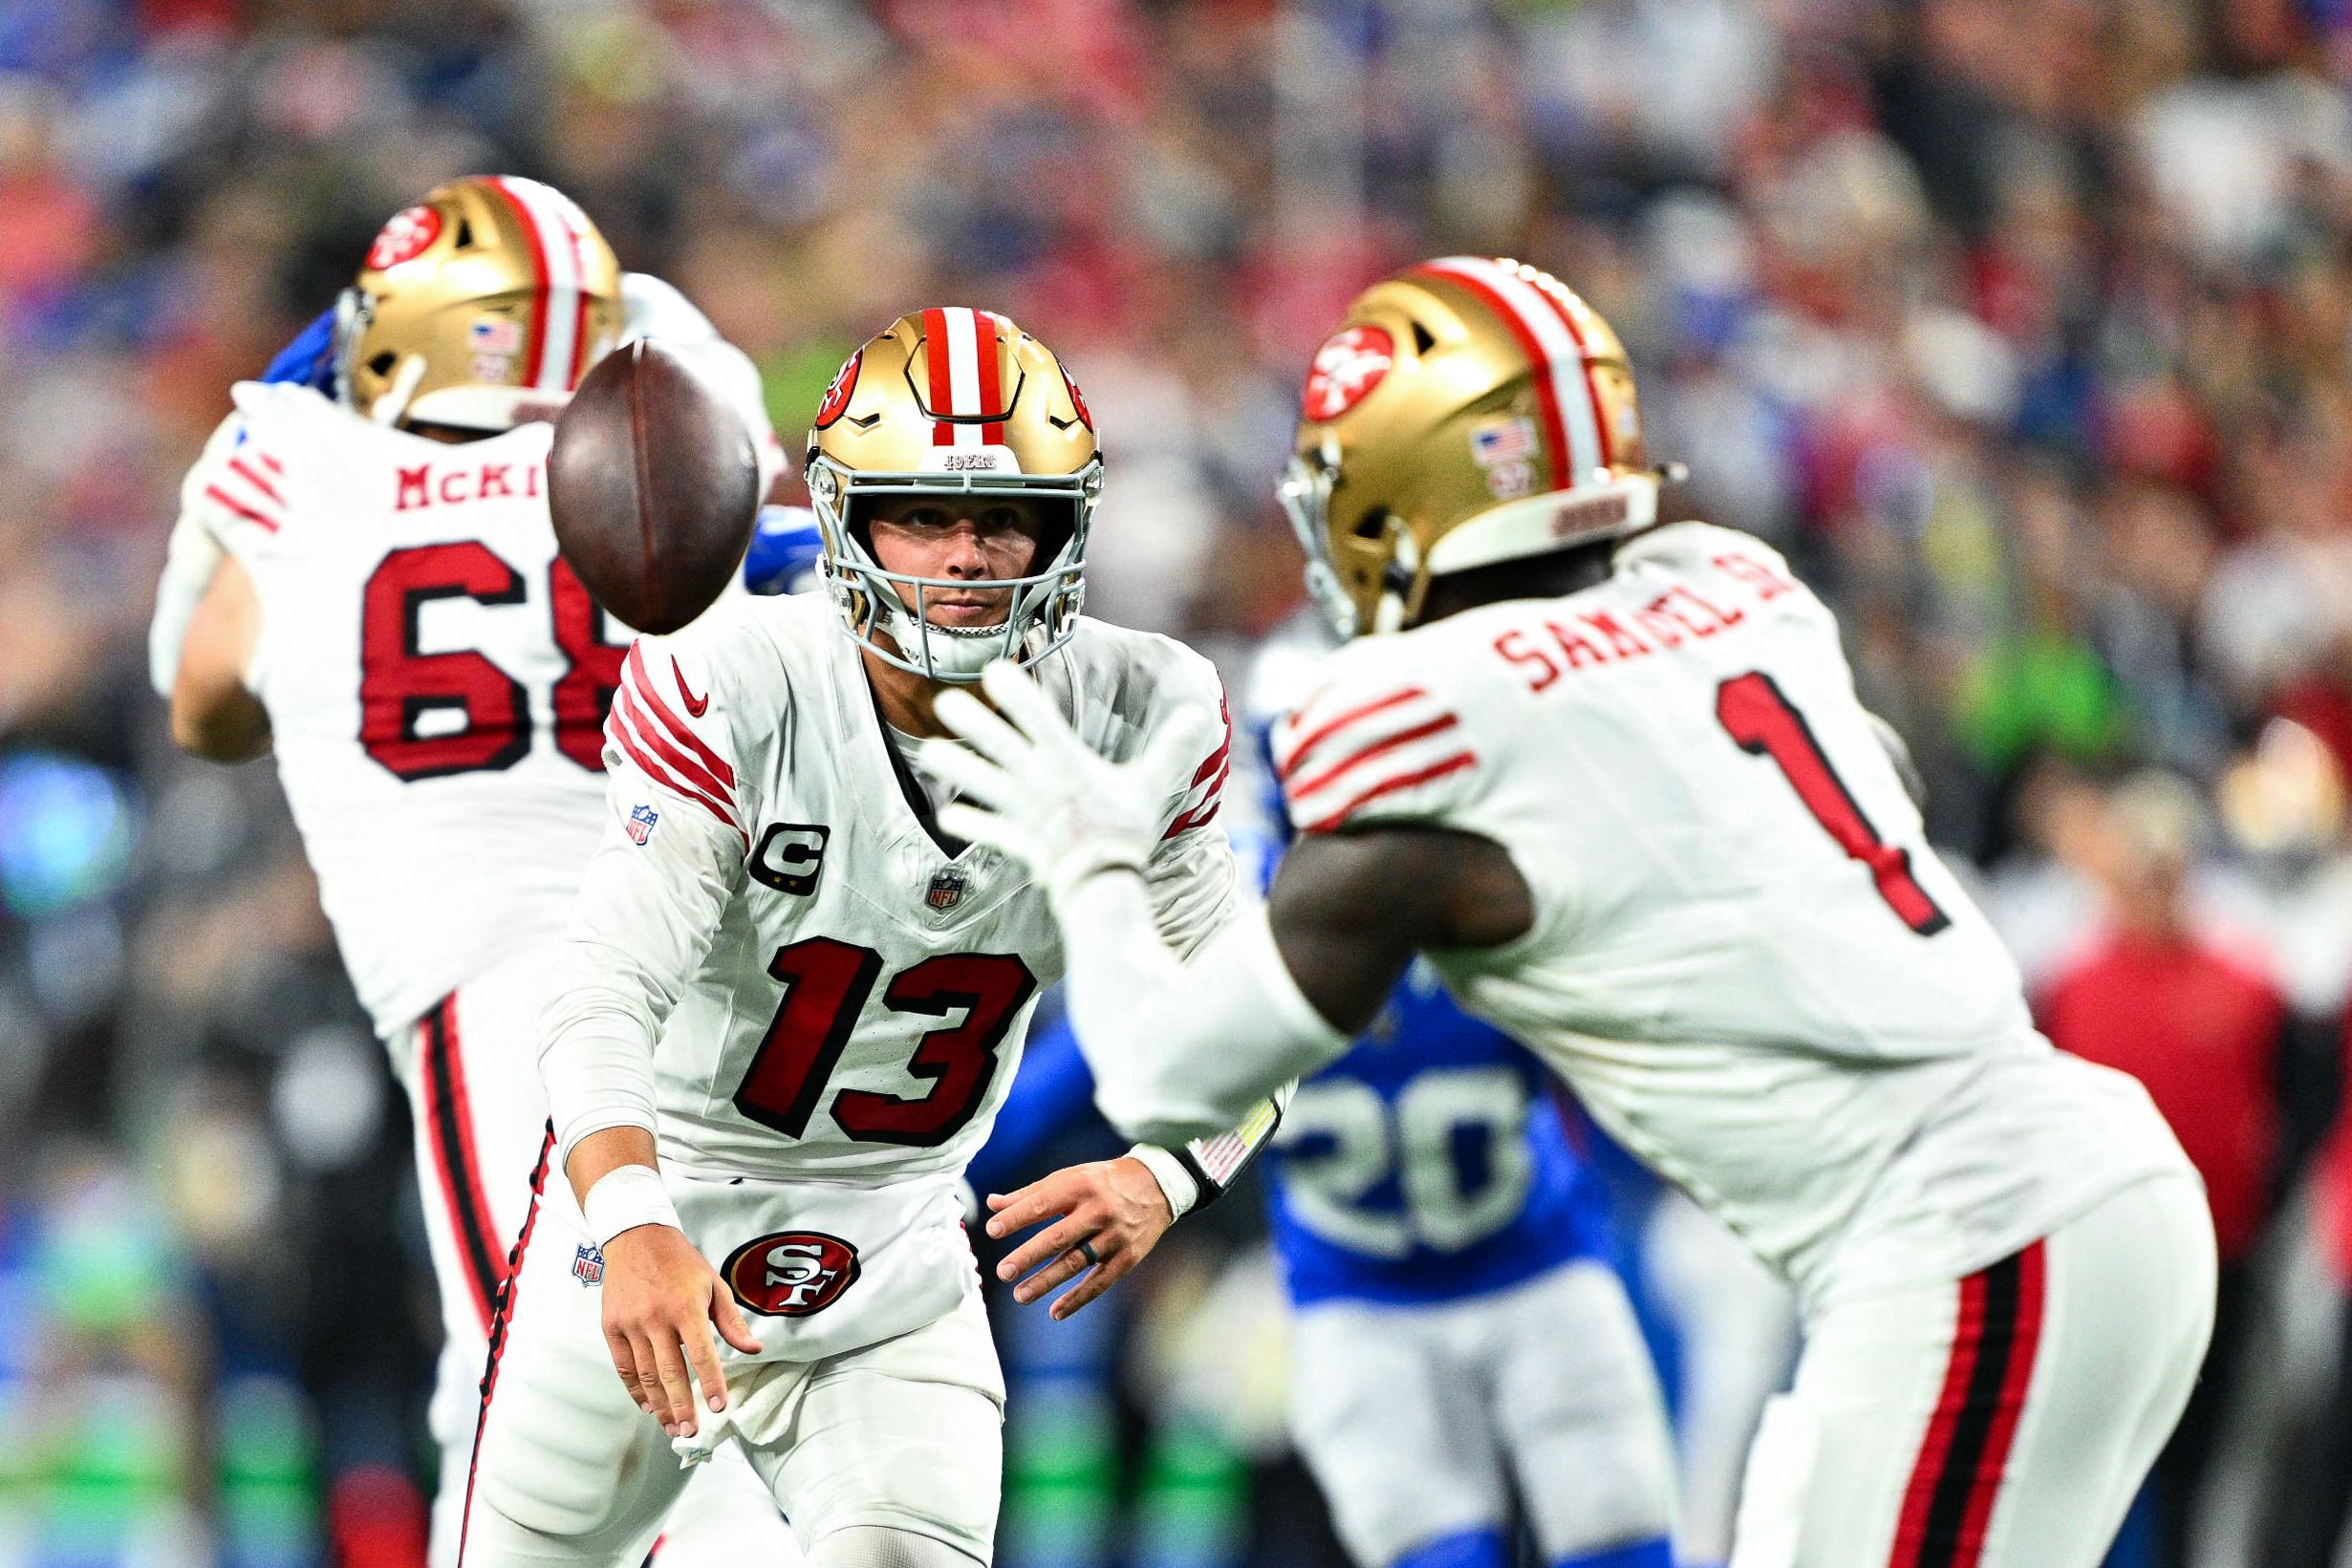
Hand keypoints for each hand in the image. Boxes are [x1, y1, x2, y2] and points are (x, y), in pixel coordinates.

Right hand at [598, 1224, 763, 1437]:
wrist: (636, 1237)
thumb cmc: (680, 1262)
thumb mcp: (714, 1284)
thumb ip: (732, 1321)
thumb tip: (753, 1348)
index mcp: (686, 1307)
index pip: (702, 1353)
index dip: (711, 1382)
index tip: (718, 1406)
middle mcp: (657, 1317)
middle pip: (670, 1372)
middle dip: (682, 1406)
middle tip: (691, 1431)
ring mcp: (631, 1324)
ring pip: (645, 1375)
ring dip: (660, 1405)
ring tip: (672, 1426)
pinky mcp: (612, 1327)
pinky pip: (624, 1367)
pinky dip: (635, 1390)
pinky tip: (648, 1406)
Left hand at [918, 661, 1217, 902]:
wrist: (1103, 884)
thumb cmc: (1127, 832)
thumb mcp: (1154, 786)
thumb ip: (1171, 747)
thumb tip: (1201, 711)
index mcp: (1067, 762)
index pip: (1039, 716)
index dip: (1016, 690)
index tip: (995, 668)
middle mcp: (1037, 781)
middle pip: (998, 744)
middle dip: (972, 721)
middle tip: (945, 701)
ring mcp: (1022, 812)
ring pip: (981, 783)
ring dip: (956, 767)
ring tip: (929, 752)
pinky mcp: (1015, 842)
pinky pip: (986, 829)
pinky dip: (968, 821)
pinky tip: (948, 814)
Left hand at [985, 1155, 1175, 1319]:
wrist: (1157, 1186)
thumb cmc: (1103, 1181)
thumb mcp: (1070, 1177)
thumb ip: (1031, 1193)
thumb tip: (993, 1204)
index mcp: (1080, 1186)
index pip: (1042, 1204)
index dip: (1017, 1218)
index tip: (992, 1230)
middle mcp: (1098, 1211)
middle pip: (1058, 1238)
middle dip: (1028, 1256)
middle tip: (1003, 1271)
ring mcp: (1114, 1236)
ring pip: (1076, 1263)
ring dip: (1046, 1281)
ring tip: (1020, 1295)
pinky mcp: (1127, 1257)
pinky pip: (1100, 1282)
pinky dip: (1078, 1299)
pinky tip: (1056, 1312)